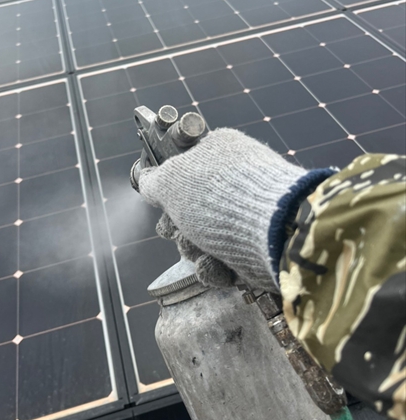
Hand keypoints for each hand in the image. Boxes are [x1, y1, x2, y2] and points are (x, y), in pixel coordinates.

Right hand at [139, 128, 306, 291]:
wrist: (273, 232)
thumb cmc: (220, 196)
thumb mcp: (171, 179)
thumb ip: (153, 181)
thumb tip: (144, 178)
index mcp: (217, 152)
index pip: (181, 171)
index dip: (166, 190)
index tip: (163, 201)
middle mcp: (232, 182)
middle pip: (186, 211)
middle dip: (178, 228)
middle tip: (181, 228)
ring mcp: (245, 216)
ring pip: (200, 240)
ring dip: (195, 250)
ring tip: (207, 248)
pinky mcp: (254, 247)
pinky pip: (220, 261)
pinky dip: (217, 267)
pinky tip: (221, 264)